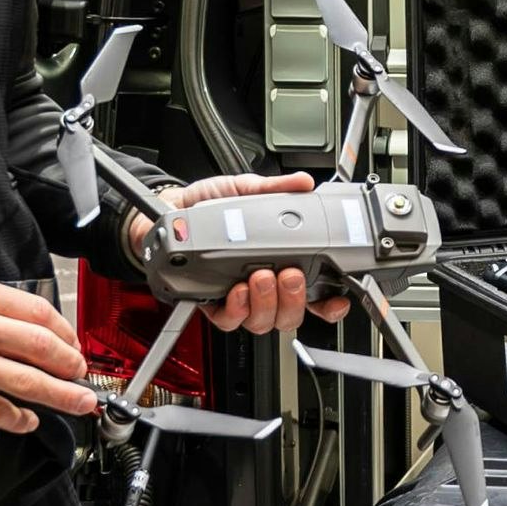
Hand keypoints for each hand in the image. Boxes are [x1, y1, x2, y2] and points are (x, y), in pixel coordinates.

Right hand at [0, 276, 96, 430]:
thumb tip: (30, 330)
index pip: (39, 312)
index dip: (67, 333)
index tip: (74, 346)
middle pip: (44, 346)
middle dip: (73, 365)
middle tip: (83, 376)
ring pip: (30, 381)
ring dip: (63, 396)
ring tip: (79, 403)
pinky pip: (0, 410)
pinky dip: (21, 419)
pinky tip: (28, 420)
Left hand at [125, 174, 356, 329]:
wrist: (169, 212)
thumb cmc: (207, 206)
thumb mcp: (244, 190)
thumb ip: (275, 188)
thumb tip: (302, 183)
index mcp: (280, 262)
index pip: (314, 294)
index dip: (329, 304)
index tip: (337, 299)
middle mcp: (263, 287)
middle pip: (291, 316)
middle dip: (295, 300)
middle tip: (289, 274)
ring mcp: (239, 299)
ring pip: (264, 322)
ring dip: (267, 303)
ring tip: (261, 276)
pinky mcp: (211, 304)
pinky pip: (230, 321)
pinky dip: (237, 309)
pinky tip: (237, 290)